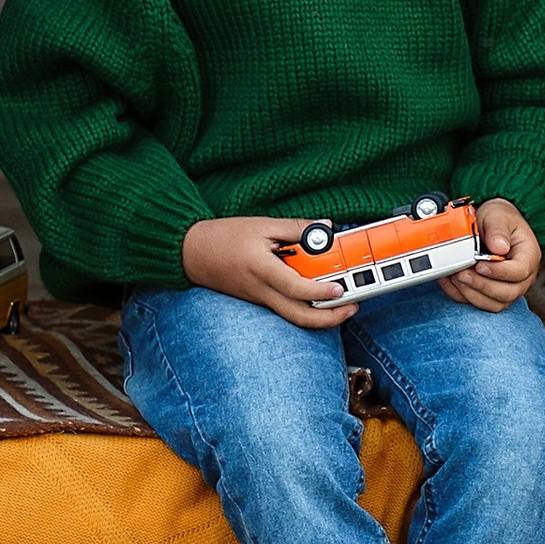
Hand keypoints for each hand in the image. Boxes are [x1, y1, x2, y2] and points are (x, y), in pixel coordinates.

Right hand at [181, 212, 350, 325]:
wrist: (192, 253)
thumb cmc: (224, 237)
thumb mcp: (262, 225)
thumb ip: (296, 228)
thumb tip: (327, 228)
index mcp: (262, 270)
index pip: (296, 288)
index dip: (321, 291)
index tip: (341, 288)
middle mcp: (262, 291)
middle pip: (299, 317)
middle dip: (330, 318)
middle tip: (352, 306)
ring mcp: (260, 300)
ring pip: (294, 318)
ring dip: (321, 317)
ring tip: (342, 304)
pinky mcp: (259, 300)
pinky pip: (286, 310)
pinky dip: (306, 309)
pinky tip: (319, 298)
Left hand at [443, 197, 541, 310]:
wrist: (494, 224)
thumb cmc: (500, 219)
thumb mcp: (498, 216)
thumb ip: (498, 230)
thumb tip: (498, 247)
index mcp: (528, 256)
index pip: (519, 271)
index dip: (498, 272)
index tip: (479, 265)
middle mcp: (522, 277)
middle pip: (507, 293)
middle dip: (482, 286)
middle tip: (462, 273)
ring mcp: (508, 287)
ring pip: (494, 303)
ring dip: (472, 294)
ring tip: (456, 277)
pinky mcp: (493, 294)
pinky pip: (480, 303)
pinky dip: (463, 296)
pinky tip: (450, 282)